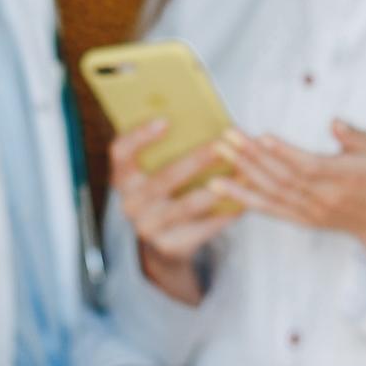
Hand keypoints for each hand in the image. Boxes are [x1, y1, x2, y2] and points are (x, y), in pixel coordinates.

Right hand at [109, 119, 237, 302]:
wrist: (163, 241)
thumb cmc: (168, 191)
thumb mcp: (159, 171)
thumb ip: (173, 149)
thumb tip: (209, 122)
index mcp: (123, 176)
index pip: (120, 151)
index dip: (140, 136)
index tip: (166, 120)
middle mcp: (130, 202)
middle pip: (163, 178)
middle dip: (195, 160)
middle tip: (222, 145)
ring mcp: (148, 227)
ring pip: (187, 205)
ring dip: (218, 188)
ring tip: (242, 172)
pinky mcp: (170, 245)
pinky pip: (203, 227)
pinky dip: (226, 213)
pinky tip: (245, 199)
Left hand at [219, 122, 365, 267]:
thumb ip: (354, 136)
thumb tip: (335, 122)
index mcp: (344, 178)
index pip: (310, 167)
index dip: (286, 153)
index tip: (263, 136)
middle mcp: (323, 198)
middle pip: (282, 177)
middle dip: (252, 156)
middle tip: (227, 136)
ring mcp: (309, 211)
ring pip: (271, 192)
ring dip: (242, 173)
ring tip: (219, 153)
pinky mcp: (299, 220)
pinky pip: (268, 209)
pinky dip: (242, 198)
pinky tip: (220, 186)